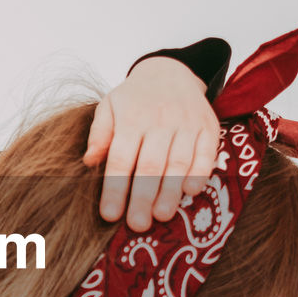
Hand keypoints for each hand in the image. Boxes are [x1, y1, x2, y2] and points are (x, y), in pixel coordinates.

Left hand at [83, 57, 220, 232]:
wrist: (170, 71)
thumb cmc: (134, 98)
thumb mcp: (109, 106)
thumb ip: (99, 134)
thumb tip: (89, 162)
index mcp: (131, 118)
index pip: (120, 159)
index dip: (114, 188)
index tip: (109, 215)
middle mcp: (159, 120)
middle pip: (150, 165)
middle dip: (142, 197)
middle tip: (137, 224)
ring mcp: (186, 123)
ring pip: (178, 162)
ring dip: (170, 191)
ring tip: (162, 216)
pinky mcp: (208, 126)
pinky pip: (206, 153)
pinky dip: (200, 173)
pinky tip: (190, 192)